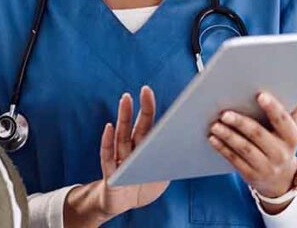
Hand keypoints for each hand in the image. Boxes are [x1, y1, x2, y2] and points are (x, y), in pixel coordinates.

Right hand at [64, 86, 168, 226]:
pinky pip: (108, 156)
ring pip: (122, 136)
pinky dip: (107, 142)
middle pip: (135, 126)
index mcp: (144, 148)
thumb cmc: (143, 187)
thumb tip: (188, 147)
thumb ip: (170, 162)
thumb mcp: (162, 176)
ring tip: (125, 101)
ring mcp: (120, 160)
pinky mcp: (111, 174)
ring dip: (124, 118)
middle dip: (138, 108)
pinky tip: (108, 128)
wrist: (123, 206)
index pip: (147, 125)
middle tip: (142, 91)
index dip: (148, 108)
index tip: (148, 91)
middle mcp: (131, 150)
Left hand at [208, 92, 296, 208]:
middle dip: (241, 123)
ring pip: (244, 149)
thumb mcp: (290, 130)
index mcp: (291, 137)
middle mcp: (280, 153)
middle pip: (258, 134)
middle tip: (225, 113)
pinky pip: (235, 160)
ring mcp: (266, 166)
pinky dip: (222, 149)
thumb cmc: (282, 145)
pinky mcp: (251, 175)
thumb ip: (291, 109)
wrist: (281, 180)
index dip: (272, 108)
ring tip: (215, 125)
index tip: (260, 95)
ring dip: (228, 136)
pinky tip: (213, 139)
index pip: (282, 120)